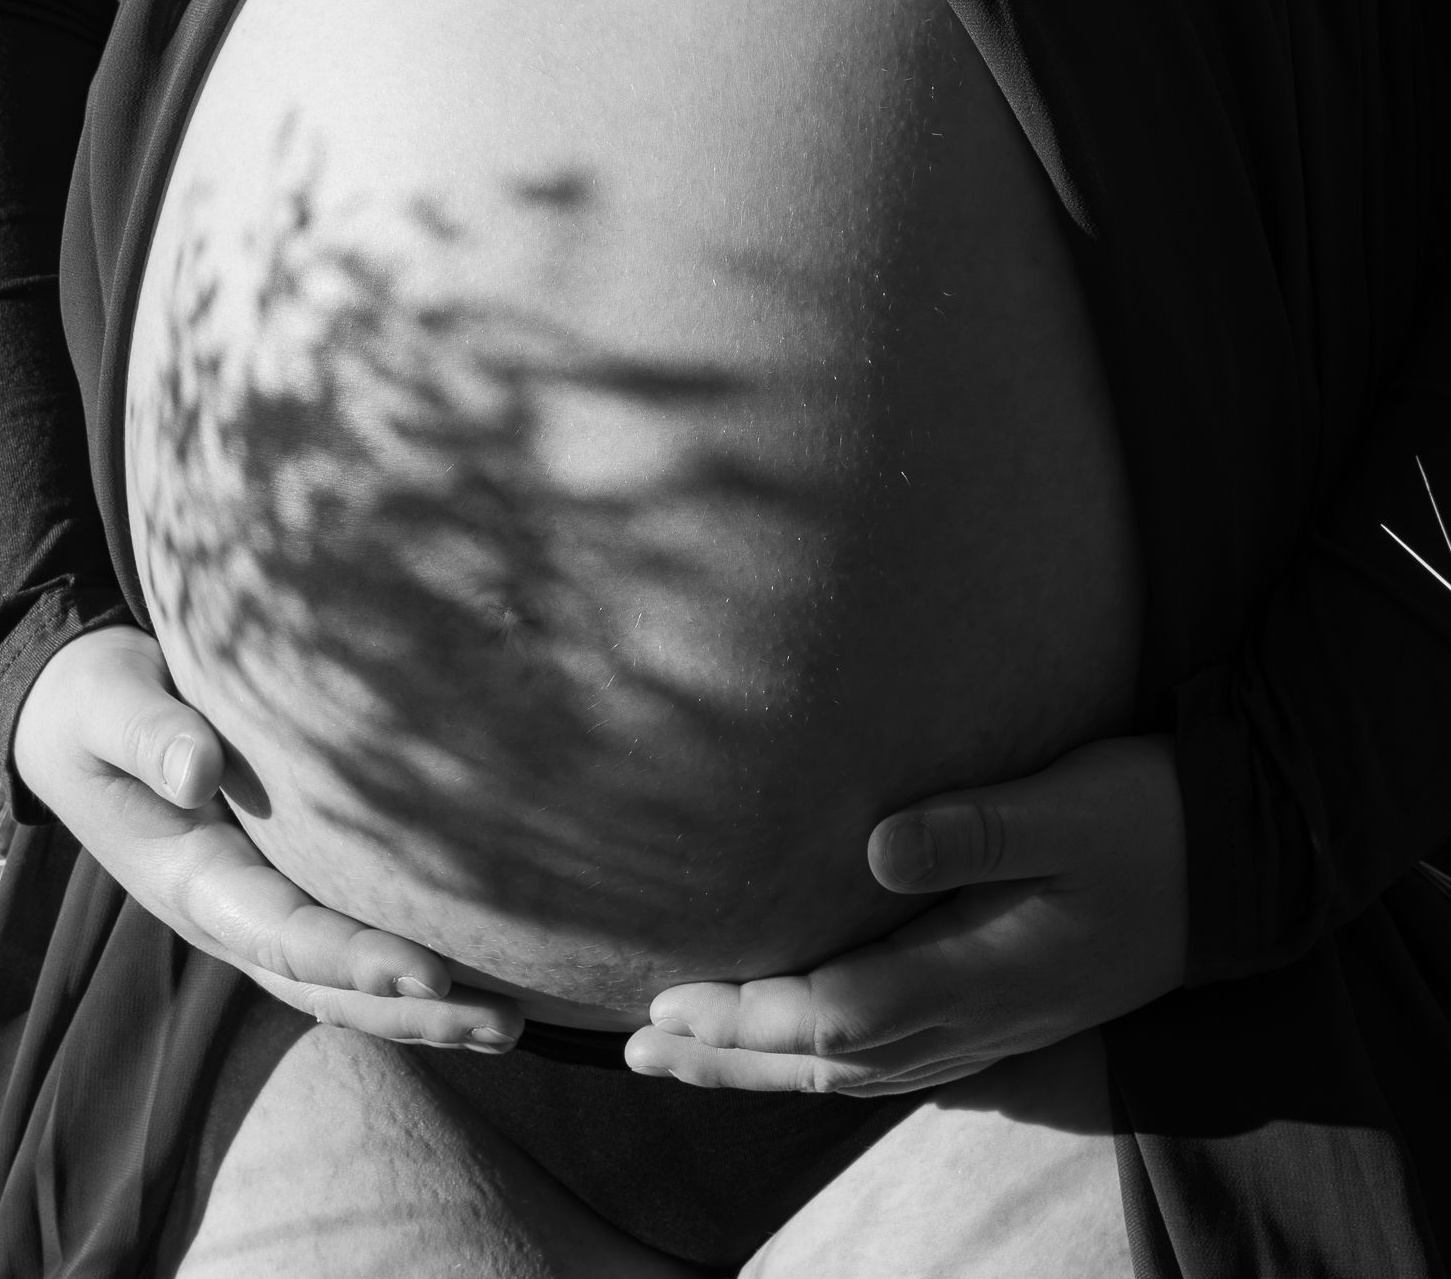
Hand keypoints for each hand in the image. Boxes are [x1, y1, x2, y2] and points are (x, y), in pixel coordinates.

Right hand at [12, 626, 522, 1049]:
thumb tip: (197, 772)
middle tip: (502, 1021)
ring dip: (423, 1009)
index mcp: (187, 879)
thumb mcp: (108, 706)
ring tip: (511, 1023)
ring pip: (342, 981)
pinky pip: (348, 937)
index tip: (428, 971)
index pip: (283, 935)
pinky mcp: (283, 881)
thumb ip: (148, 736)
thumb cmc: (97, 700)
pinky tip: (477, 972)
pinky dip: (407, 969)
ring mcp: (256, 906)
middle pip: (326, 985)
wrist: (78, 710)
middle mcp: (227, 911)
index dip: (355, 959)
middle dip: (412, 1010)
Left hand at [626, 734, 1186, 1095]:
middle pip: (828, 1061)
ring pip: (857, 1072)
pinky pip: (895, 1061)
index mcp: (982, 971)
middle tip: (637, 1048)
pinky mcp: (1005, 1012)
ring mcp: (994, 1025)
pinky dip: (827, 1063)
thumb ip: (974, 827)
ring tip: (685, 1057)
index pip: (836, 1015)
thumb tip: (876, 845)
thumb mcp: (1067, 805)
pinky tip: (797, 1054)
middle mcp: (979, 1017)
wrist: (1239, 864)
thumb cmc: (1147, 820)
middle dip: (730, 1058)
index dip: (748, 1015)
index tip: (669, 1000)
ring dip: (765, 1069)